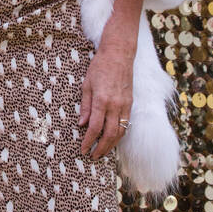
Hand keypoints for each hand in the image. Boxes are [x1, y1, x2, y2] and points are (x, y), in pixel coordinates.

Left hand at [78, 34, 133, 160]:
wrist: (119, 54)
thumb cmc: (99, 67)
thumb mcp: (86, 85)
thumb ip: (85, 106)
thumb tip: (81, 124)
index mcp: (101, 100)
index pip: (95, 127)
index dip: (89, 141)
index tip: (83, 149)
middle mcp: (115, 105)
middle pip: (110, 134)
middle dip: (101, 148)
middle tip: (93, 156)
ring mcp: (125, 105)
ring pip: (121, 131)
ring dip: (112, 144)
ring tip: (103, 152)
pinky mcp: (130, 103)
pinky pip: (126, 123)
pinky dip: (120, 134)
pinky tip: (113, 139)